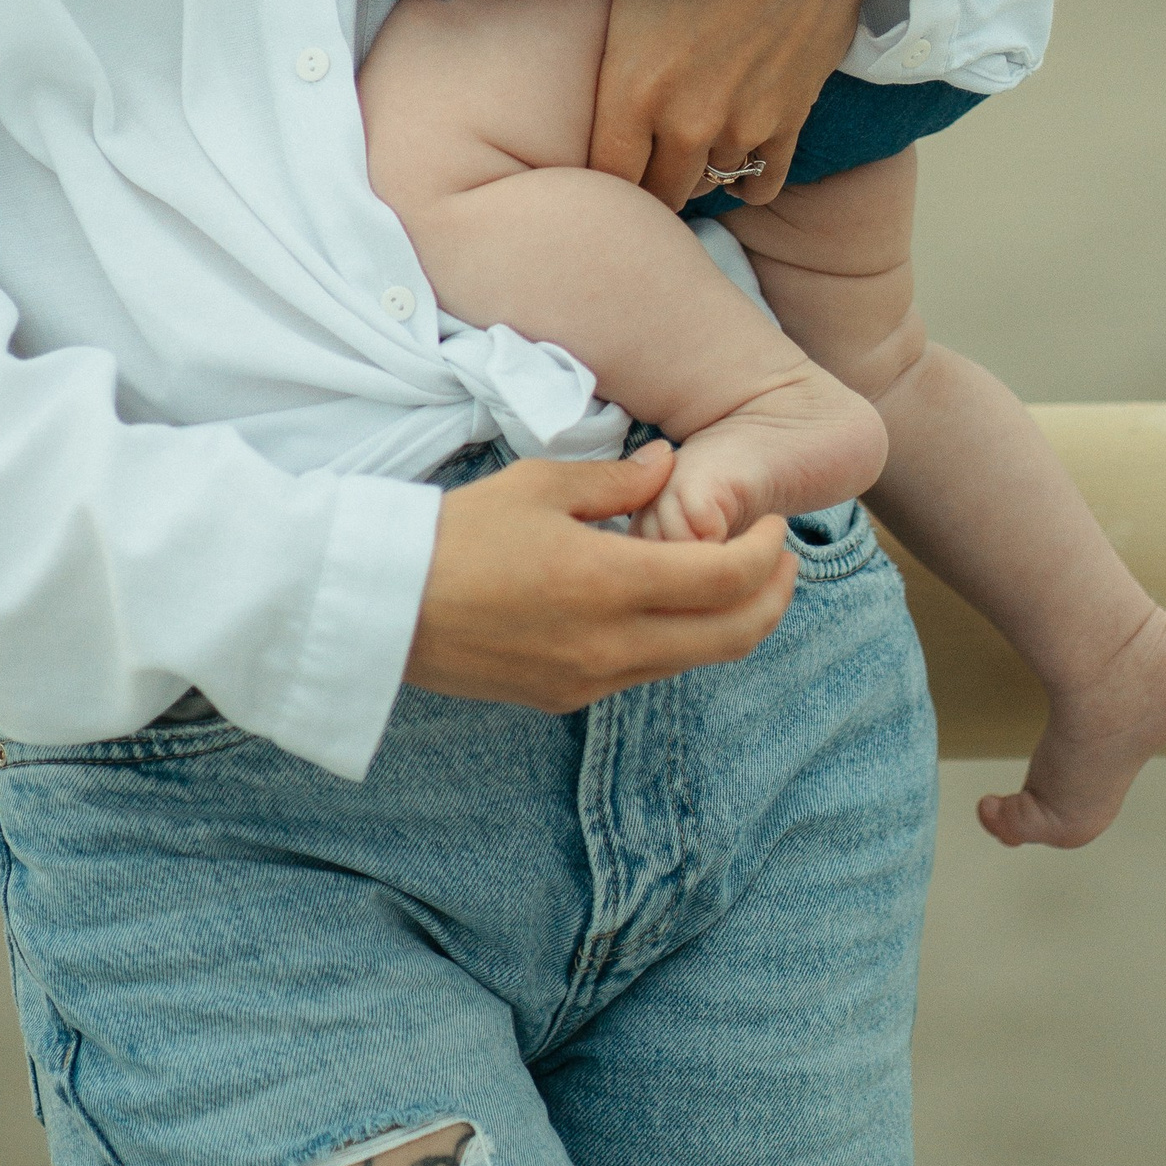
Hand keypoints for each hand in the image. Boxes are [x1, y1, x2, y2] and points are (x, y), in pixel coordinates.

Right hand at [404, 446, 797, 707]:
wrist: (385, 606)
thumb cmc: (458, 533)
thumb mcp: (538, 487)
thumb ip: (615, 481)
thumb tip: (668, 467)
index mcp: (609, 583)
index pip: (727, 579)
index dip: (765, 551)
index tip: (773, 520)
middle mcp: (612, 645)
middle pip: (732, 635)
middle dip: (772, 595)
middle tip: (781, 555)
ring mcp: (591, 680)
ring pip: (695, 660)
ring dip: (731, 621)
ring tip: (737, 576)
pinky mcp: (567, 697)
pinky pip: (648, 672)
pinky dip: (681, 639)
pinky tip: (668, 602)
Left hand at [468, 0, 894, 201]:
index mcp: (633, 88)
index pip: (605, 175)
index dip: (596, 177)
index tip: (593, 165)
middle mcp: (687, 121)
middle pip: (657, 191)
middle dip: (643, 183)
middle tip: (636, 164)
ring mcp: (745, 124)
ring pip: (710, 184)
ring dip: (693, 175)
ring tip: (680, 156)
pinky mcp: (793, 114)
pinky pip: (766, 180)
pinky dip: (749, 175)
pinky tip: (736, 155)